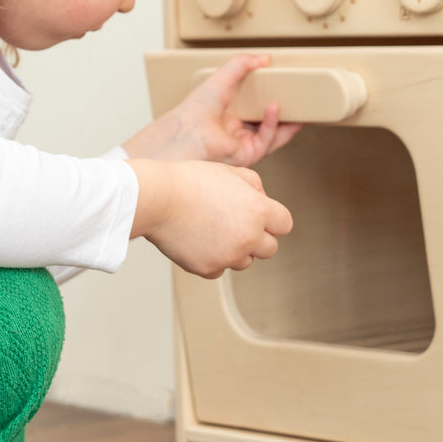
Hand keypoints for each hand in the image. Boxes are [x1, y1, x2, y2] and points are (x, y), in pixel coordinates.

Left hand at [124, 54, 300, 166]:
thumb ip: (241, 65)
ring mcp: (244, 144)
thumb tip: (263, 57)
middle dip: (287, 113)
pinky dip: (274, 123)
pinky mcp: (249, 154)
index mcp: (229, 115)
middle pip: (269, 122)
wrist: (186, 132)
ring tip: (297, 103)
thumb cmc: (194, 110)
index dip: (271, 97)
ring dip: (287, 119)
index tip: (286, 87)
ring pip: (274, 133)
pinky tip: (275, 108)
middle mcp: (237, 131)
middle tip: (302, 99)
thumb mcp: (222, 78)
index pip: (256, 107)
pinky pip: (268, 139)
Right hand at [128, 158, 293, 277]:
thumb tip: (263, 202)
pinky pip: (219, 269)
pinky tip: (199, 241)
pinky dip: (212, 259)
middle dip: (257, 238)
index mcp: (258, 211)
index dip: (273, 220)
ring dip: (235, 250)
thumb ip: (256, 187)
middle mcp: (248, 237)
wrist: (158, 199)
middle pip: (270, 249)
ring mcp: (229, 256)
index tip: (262, 218)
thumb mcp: (232, 172)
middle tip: (236, 225)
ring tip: (212, 230)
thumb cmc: (190, 182)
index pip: (285, 225)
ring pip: (245, 261)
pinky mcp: (208, 269)